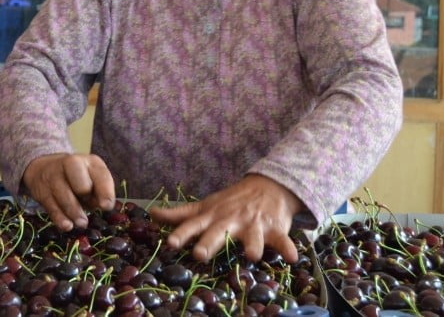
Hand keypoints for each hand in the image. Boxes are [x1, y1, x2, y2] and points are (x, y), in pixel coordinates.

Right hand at [22, 153, 115, 230]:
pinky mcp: (41, 190)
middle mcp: (70, 164)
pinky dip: (60, 217)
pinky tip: (67, 226)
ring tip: (82, 223)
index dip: (105, 192)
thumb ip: (99, 192)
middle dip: (84, 195)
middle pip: (79, 180)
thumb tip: (104, 206)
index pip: (100, 175)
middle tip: (90, 208)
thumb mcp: (92, 179)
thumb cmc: (77, 179)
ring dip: (74, 212)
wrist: (44, 167)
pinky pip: (51, 205)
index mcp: (90, 163)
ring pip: (63, 194)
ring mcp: (53, 176)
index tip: (106, 206)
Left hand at [149, 174, 303, 262]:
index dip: (180, 235)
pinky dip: (287, 248)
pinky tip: (292, 257)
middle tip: (200, 255)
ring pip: (252, 237)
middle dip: (209, 243)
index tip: (170, 244)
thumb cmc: (230, 202)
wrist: (268, 186)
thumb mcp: (204, 206)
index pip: (192, 225)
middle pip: (218, 233)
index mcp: (212, 217)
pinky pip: (282, 240)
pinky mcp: (274, 229)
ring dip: (252, 245)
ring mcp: (252, 225)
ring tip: (251, 256)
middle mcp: (230, 221)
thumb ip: (180, 214)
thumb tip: (151, 214)